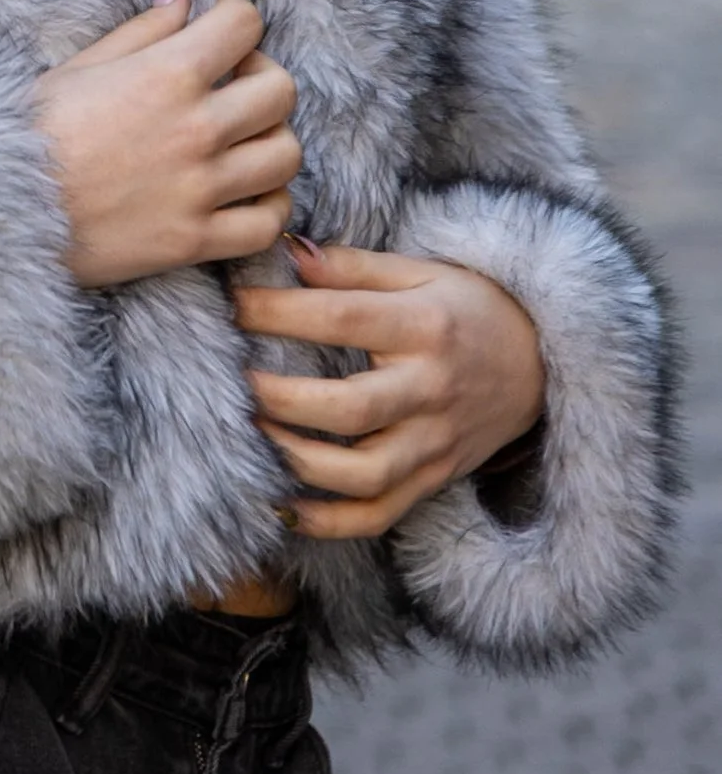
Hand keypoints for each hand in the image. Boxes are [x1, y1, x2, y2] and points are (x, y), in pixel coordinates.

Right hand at [36, 0, 300, 287]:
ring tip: (240, 140)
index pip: (244, 26)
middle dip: (261, 77)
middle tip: (233, 83)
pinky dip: (268, 207)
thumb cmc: (30, 130)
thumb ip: (143, 31)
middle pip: (280, 90)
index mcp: (165, 75)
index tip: (224, 21)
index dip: (238, 14)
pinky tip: (244, 193)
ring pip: (285, 155)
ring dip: (269, 140)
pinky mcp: (194, 240)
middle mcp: (195, 128)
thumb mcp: (79, 66)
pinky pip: (269, 224)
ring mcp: (200, 188)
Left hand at [235, 240, 546, 539]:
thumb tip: (288, 251)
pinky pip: (379, 515)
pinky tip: (284, 506)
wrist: (543, 363)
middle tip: (232, 380)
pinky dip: (329, 522)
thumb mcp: (420, 271)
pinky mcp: (435, 478)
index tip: (231, 304)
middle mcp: (431, 390)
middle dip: (280, 398)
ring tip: (254, 432)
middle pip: (349, 409)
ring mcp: (436, 443)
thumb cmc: (467, 308)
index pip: (339, 319)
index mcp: (424, 327)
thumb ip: (353, 266)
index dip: (275, 312)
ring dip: (298, 461)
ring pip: (363, 475)